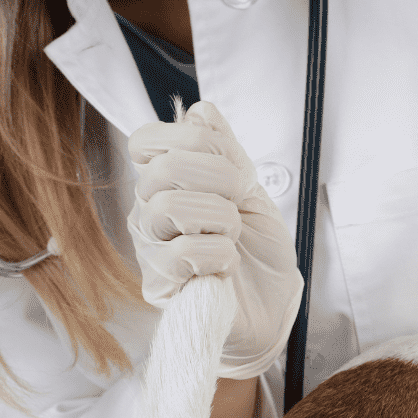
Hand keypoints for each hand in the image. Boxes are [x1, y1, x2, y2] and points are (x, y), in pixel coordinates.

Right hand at [126, 101, 302, 379]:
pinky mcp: (160, 286)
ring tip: (232, 234)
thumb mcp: (252, 189)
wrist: (272, 305)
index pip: (146, 141)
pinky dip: (219, 253)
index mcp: (164, 182)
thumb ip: (225, 150)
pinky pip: (181, 253)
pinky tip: (227, 265)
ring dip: (219, 217)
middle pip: (163, 169)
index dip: (191, 142)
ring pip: (167, 208)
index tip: (228, 165)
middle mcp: (148, 212)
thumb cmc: (257, 250)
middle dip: (218, 177)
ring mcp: (149, 249)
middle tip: (239, 201)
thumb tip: (200, 112)